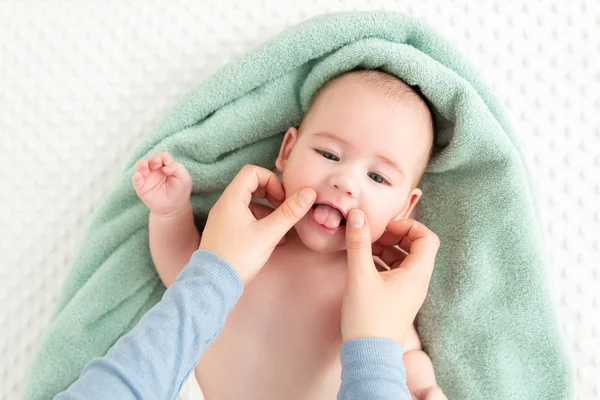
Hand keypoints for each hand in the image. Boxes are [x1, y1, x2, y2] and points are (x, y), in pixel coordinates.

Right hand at [132, 152, 192, 216]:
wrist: (174, 207)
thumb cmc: (180, 190)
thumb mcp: (184, 178)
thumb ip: (177, 168)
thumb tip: (166, 166)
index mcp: (165, 165)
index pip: (163, 157)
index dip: (165, 157)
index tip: (169, 163)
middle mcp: (155, 169)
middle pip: (151, 159)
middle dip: (154, 159)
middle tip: (158, 162)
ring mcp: (147, 177)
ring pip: (141, 166)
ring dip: (141, 164)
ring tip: (144, 164)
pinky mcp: (141, 187)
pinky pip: (136, 181)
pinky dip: (136, 177)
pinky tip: (138, 175)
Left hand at [199, 165, 315, 284]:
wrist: (213, 284)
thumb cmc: (239, 257)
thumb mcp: (268, 234)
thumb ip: (289, 212)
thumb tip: (308, 192)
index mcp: (232, 199)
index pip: (253, 172)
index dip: (272, 180)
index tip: (282, 199)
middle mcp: (225, 205)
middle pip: (251, 185)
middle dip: (271, 194)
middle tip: (283, 209)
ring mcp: (223, 218)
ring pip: (249, 203)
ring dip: (268, 210)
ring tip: (281, 226)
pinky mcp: (225, 232)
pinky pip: (244, 218)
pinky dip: (260, 222)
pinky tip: (272, 239)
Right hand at [341, 210, 439, 344]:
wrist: (369, 355)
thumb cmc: (368, 318)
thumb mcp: (360, 276)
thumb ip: (358, 243)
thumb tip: (358, 216)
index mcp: (417, 274)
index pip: (428, 238)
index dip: (408, 226)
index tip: (386, 227)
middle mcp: (417, 281)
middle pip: (416, 247)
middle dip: (394, 236)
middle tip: (372, 234)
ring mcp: (408, 291)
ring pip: (404, 260)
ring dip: (386, 249)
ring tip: (363, 247)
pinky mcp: (397, 299)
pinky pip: (395, 272)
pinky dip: (381, 262)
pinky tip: (362, 263)